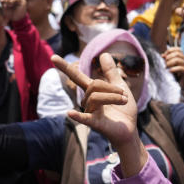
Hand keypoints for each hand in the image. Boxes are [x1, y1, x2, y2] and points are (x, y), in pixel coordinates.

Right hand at [52, 53, 141, 170]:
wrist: (130, 129)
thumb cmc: (123, 110)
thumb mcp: (119, 86)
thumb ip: (111, 72)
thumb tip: (104, 54)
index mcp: (92, 91)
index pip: (76, 77)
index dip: (65, 67)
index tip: (53, 57)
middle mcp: (88, 101)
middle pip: (93, 85)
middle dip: (111, 88)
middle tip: (124, 95)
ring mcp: (90, 112)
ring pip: (95, 97)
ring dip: (114, 97)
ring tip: (125, 101)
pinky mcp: (95, 124)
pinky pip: (85, 118)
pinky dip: (77, 116)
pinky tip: (69, 113)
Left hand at [163, 46, 183, 87]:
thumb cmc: (178, 74)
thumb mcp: (172, 66)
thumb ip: (168, 60)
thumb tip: (162, 55)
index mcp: (183, 57)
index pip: (177, 49)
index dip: (169, 51)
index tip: (164, 56)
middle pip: (177, 54)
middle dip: (169, 57)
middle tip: (165, 63)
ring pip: (177, 60)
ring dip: (169, 63)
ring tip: (166, 67)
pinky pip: (179, 68)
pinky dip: (173, 69)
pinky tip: (170, 71)